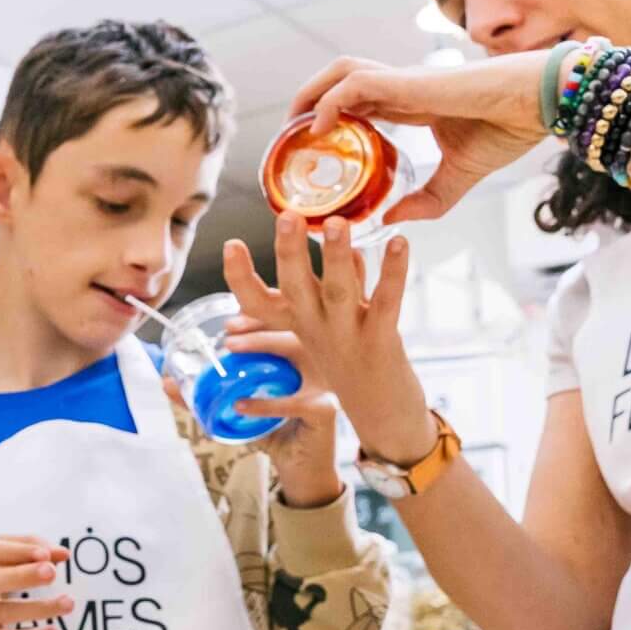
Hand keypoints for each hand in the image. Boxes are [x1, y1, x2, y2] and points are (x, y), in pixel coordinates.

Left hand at [217, 318, 346, 505]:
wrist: (299, 466)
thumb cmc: (272, 430)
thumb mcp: (237, 408)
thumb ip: (206, 395)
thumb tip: (167, 383)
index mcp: (297, 356)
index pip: (282, 324)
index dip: (259, 315)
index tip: (228, 322)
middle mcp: (314, 363)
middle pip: (291, 329)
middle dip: (259, 324)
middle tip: (226, 332)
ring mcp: (323, 383)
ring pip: (299, 354)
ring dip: (264, 346)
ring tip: (231, 351)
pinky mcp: (324, 410)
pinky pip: (296, 402)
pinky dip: (266, 403)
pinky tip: (240, 405)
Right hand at [224, 216, 438, 464]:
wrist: (381, 414)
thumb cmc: (353, 362)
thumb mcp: (329, 323)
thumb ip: (333, 283)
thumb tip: (338, 243)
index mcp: (298, 326)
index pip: (256, 303)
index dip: (239, 276)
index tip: (231, 244)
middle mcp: (316, 329)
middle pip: (295, 289)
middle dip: (289, 252)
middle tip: (287, 216)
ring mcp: (347, 335)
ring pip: (338, 292)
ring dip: (336, 257)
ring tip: (336, 222)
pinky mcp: (380, 340)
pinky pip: (385, 301)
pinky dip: (392, 271)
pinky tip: (399, 242)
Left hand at [290, 50, 550, 223]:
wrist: (539, 106)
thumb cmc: (509, 129)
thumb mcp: (459, 177)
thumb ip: (426, 200)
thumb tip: (391, 221)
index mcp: (413, 103)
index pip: (358, 102)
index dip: (331, 119)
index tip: (310, 149)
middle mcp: (403, 88)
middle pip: (341, 79)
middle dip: (308, 102)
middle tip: (291, 140)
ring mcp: (404, 82)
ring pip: (341, 71)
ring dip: (310, 94)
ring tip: (294, 130)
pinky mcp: (408, 83)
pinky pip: (354, 84)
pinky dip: (330, 102)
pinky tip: (318, 129)